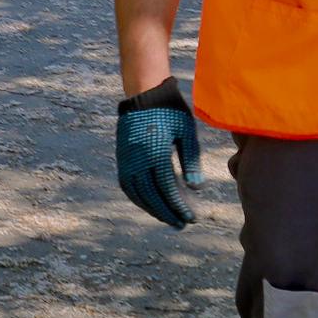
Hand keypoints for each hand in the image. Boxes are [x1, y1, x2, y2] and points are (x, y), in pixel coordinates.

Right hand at [115, 78, 204, 229]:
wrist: (144, 92)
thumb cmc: (171, 111)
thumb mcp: (187, 133)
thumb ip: (191, 161)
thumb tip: (195, 189)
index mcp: (155, 154)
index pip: (167, 189)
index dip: (179, 206)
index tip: (190, 218)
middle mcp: (137, 160)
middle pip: (151, 196)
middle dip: (167, 212)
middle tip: (181, 224)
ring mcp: (126, 159)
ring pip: (137, 193)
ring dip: (152, 209)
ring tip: (167, 218)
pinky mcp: (122, 157)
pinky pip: (128, 185)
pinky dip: (138, 198)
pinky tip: (149, 204)